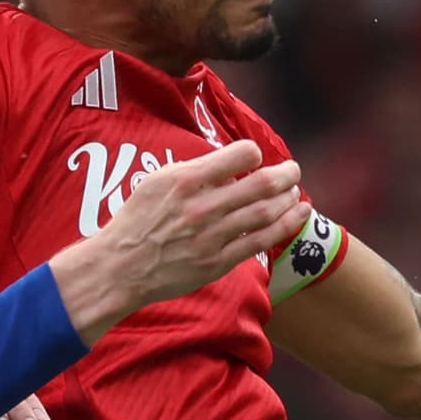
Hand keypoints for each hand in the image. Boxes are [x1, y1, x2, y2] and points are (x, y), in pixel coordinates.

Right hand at [99, 140, 310, 305]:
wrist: (120, 267)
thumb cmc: (137, 221)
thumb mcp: (156, 181)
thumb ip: (194, 170)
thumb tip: (230, 164)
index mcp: (185, 180)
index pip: (240, 154)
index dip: (255, 152)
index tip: (256, 157)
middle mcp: (202, 207)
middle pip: (262, 184)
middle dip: (286, 174)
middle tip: (292, 170)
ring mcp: (212, 236)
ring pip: (267, 212)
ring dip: (289, 198)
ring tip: (295, 191)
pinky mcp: (217, 262)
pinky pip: (261, 241)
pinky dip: (286, 225)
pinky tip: (299, 213)